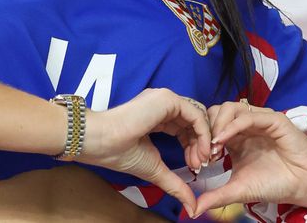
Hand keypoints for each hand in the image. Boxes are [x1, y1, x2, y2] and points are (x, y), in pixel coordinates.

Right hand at [81, 88, 212, 217]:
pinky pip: (194, 114)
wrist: (103, 142)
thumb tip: (192, 209)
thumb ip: (175, 184)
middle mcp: (162, 105)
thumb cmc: (121, 153)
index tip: (194, 167)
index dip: (193, 147)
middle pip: (193, 122)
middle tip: (200, 166)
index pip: (184, 128)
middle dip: (200, 145)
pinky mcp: (167, 99)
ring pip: (196, 117)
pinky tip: (199, 151)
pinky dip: (202, 133)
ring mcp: (165, 99)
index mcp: (156, 116)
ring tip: (199, 162)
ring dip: (203, 140)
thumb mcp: (156, 169)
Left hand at [194, 101, 306, 211]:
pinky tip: (222, 142)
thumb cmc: (274, 185)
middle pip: (216, 112)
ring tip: (213, 149)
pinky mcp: (272, 119)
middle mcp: (245, 126)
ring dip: (216, 126)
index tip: (197, 161)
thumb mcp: (238, 190)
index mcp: (236, 138)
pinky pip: (247, 115)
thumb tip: (192, 209)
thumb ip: (216, 196)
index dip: (201, 139)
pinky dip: (231, 127)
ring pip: (229, 109)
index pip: (210, 125)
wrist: (303, 186)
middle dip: (206, 130)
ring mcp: (259, 120)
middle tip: (204, 154)